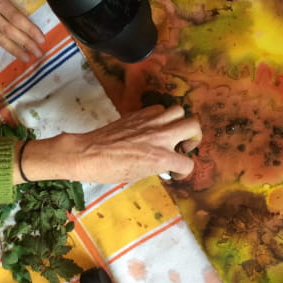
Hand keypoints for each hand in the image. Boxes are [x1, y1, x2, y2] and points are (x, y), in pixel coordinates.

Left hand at [15, 105, 201, 183]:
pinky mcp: (138, 113)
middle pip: (194, 125)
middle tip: (182, 146)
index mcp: (160, 157)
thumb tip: (163, 163)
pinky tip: (152, 126)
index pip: (187, 163)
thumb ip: (157, 166)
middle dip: (194, 137)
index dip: (183, 172)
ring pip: (178, 111)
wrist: (88, 153)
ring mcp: (150, 122)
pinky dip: (161, 116)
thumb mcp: (138, 174)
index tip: (175, 172)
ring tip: (169, 132)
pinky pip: (159, 108)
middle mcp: (160, 136)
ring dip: (178, 122)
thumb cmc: (110, 170)